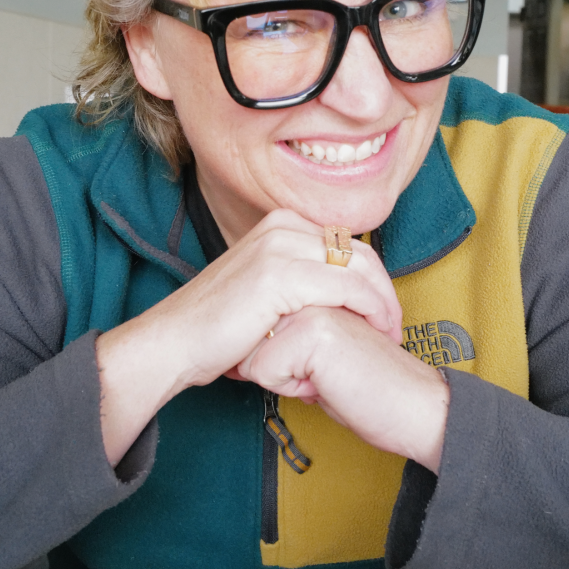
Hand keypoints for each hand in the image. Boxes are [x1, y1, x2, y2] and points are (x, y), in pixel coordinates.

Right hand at [94, 209, 401, 464]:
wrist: (173, 344)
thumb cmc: (218, 328)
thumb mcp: (266, 289)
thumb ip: (299, 279)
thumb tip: (340, 292)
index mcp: (280, 224)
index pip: (350, 244)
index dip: (374, 279)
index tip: (384, 313)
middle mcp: (282, 227)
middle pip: (362, 252)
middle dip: (386, 291)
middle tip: (395, 326)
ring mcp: (280, 247)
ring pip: (360, 269)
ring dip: (384, 303)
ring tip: (389, 333)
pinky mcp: (279, 275)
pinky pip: (347, 288)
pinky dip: (369, 311)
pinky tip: (374, 331)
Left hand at [230, 306, 450, 471]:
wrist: (413, 408)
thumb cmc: (368, 390)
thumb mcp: (321, 357)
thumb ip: (291, 338)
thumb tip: (240, 352)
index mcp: (317, 292)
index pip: (257, 330)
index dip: (279, 363)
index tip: (319, 369)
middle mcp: (314, 291)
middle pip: (250, 340)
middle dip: (277, 370)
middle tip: (325, 375)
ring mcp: (314, 305)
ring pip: (252, 354)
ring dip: (285, 379)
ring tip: (325, 378)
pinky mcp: (313, 329)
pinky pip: (265, 372)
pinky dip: (291, 390)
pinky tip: (326, 385)